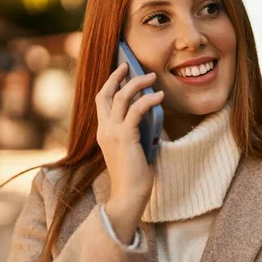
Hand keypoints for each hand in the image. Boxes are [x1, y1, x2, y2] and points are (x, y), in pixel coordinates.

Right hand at [95, 63, 163, 241]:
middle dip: (117, 77)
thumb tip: (149, 115)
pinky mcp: (125, 137)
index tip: (121, 72)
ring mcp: (112, 133)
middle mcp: (104, 130)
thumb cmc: (134, 176)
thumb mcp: (133, 148)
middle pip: (106, 94)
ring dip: (137, 83)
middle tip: (130, 65)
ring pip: (121, 98)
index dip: (110, 85)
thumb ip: (135, 132)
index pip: (102, 102)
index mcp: (104, 133)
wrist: (129, 196)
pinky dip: (148, 100)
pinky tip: (159, 96)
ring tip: (151, 76)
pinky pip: (137, 111)